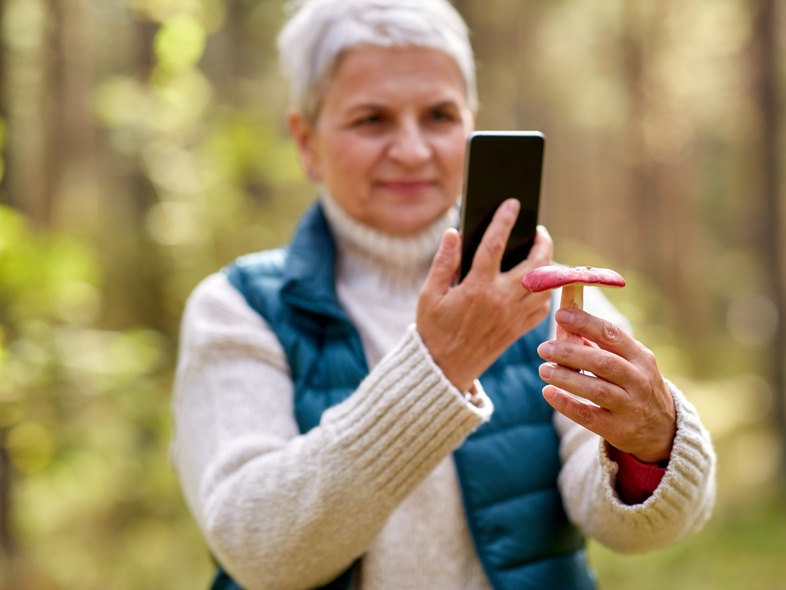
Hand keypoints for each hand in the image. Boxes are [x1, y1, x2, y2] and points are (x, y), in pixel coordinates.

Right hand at [417, 199, 553, 390]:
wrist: (444, 369)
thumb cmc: (434, 329)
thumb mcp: (429, 294)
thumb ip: (443, 262)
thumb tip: (453, 232)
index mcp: (476, 288)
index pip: (494, 245)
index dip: (504, 220)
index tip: (512, 204)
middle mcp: (500, 300)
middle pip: (535, 264)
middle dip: (543, 243)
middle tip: (539, 231)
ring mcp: (514, 316)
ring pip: (545, 286)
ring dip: (549, 267)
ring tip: (542, 254)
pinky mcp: (519, 330)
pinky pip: (543, 307)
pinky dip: (546, 292)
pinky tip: (538, 284)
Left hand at [537, 307, 676, 463]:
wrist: (663, 429)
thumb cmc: (635, 385)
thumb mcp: (629, 362)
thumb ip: (600, 347)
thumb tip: (565, 328)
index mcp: (640, 357)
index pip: (612, 334)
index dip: (585, 323)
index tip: (560, 314)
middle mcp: (638, 380)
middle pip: (603, 363)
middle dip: (570, 353)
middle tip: (544, 348)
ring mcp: (630, 406)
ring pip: (596, 390)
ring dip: (566, 378)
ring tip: (543, 369)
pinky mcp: (619, 429)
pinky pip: (588, 416)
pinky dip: (567, 404)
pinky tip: (549, 392)